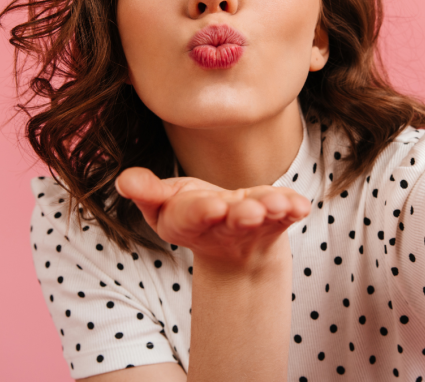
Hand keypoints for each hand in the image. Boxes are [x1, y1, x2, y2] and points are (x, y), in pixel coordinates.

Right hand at [116, 167, 310, 267]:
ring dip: (270, 211)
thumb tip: (124, 181)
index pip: (193, 216)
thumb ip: (146, 191)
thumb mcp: (164, 201)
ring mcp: (252, 224)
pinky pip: (287, 215)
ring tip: (277, 204)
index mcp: (189, 221)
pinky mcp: (276, 220)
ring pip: (262, 219)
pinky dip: (293, 209)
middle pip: (231, 222)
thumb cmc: (192, 211)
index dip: (202, 212)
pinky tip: (301, 205)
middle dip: (241, 216)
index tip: (213, 206)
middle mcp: (223, 226)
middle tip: (250, 212)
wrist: (231, 243)